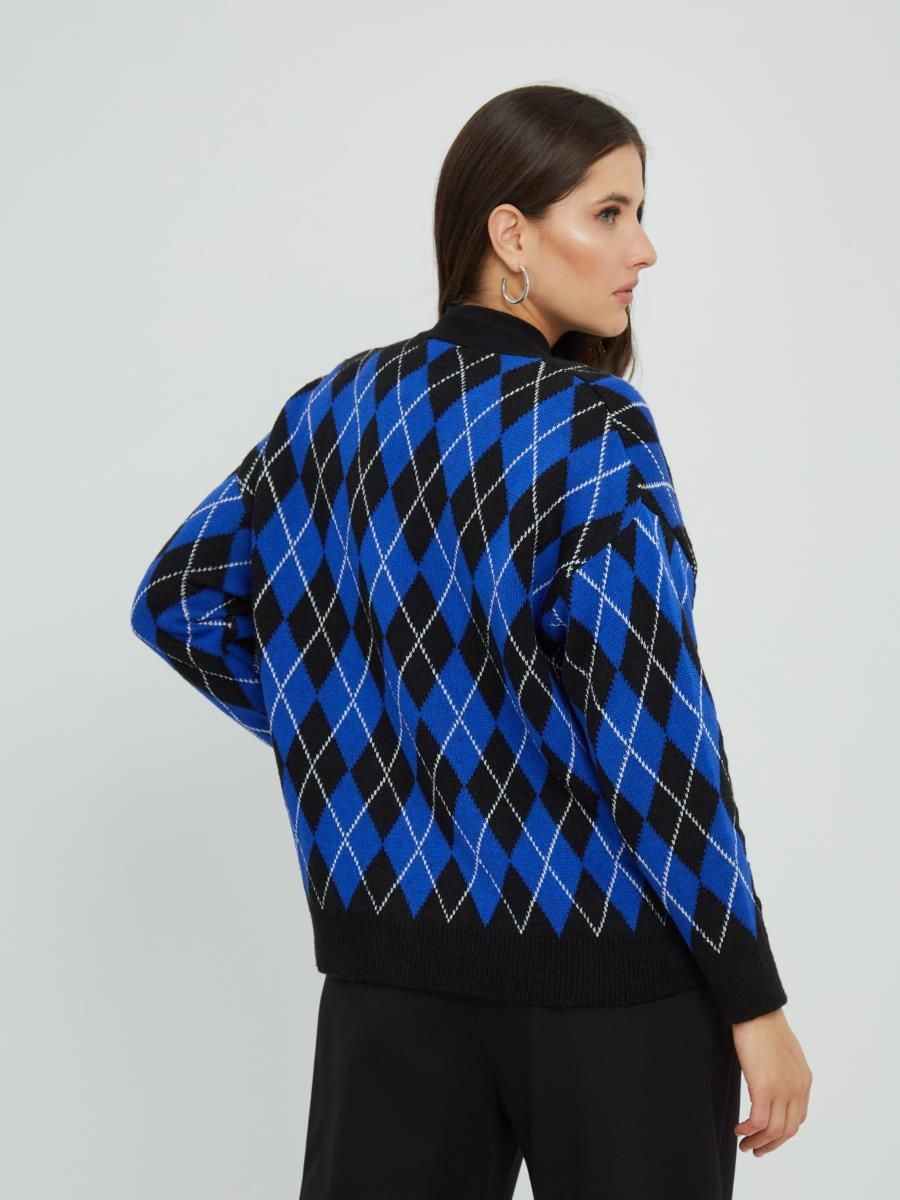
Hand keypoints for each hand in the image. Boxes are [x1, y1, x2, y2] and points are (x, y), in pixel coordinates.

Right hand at [731, 1006, 812, 1155]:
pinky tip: (738, 1129)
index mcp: (804, 1081)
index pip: (798, 1117)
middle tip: (756, 1150)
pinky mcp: (764, 1088)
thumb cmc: (764, 1024)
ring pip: (774, 1130)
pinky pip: (758, 1121)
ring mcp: (782, 1090)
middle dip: (771, 1145)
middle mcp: (798, 1089)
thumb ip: (783, 1072)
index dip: (782, 1131)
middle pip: (788, 1130)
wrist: (757, 1010)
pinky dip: (748, 1130)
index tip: (767, 1134)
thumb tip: (771, 1082)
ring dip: (758, 1142)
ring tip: (744, 1145)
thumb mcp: (783, 1053)